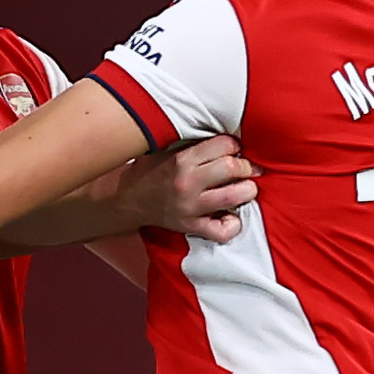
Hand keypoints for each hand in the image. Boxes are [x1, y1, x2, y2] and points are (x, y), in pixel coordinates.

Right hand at [119, 135, 259, 243]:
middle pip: (233, 168)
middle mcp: (187, 182)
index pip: (225, 145)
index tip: (233, 151)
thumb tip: (230, 143)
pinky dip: (232, 225)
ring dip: (247, 191)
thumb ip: (196, 146)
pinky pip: (221, 231)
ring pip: (234, 197)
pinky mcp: (190, 226)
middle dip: (245, 167)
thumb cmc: (151, 171)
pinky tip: (230, 217)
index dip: (235, 146)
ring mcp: (190, 207)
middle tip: (243, 169)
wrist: (127, 200)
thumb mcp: (168, 150)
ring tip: (243, 189)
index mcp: (182, 159)